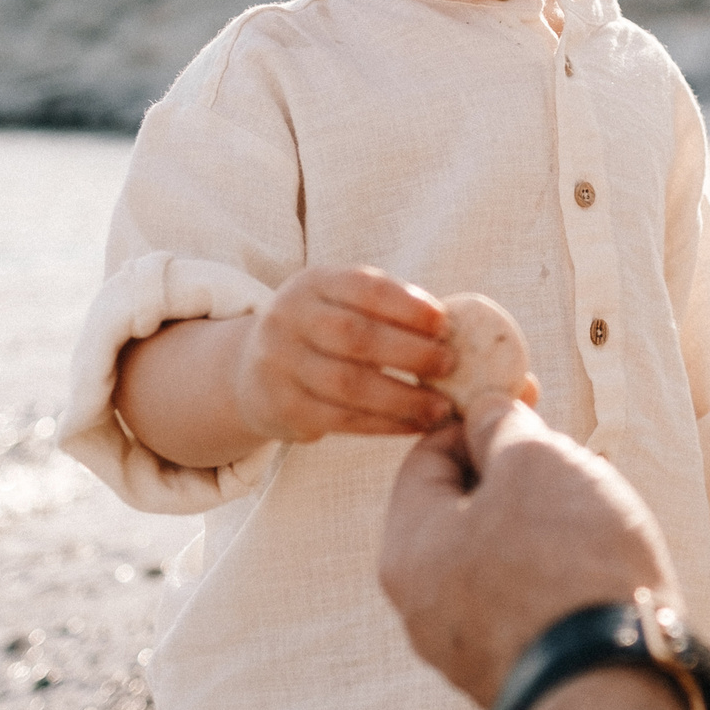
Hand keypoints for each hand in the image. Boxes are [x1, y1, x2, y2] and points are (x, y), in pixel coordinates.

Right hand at [236, 265, 456, 441]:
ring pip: (349, 384)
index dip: (408, 306)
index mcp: (312, 283)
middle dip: (410, 352)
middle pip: (356, 336)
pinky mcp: (283, 407)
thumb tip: (459, 330)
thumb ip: (386, 310)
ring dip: (403, 398)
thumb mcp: (340, 304)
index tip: (445, 323)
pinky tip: (415, 425)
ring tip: (442, 407)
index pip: (364, 288)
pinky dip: (385, 424)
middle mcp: (288, 319)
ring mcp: (280, 364)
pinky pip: (342, 419)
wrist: (251, 370)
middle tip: (450, 365)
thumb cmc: (322, 332)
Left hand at [380, 398, 678, 706]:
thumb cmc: (567, 563)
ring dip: (539, 525)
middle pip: (459, 511)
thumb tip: (485, 413)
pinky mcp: (511, 675)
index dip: (477, 420)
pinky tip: (598, 568)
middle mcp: (421, 605)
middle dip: (513, 476)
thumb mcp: (536, 464)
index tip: (526, 404)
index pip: (426, 458)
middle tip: (569, 457)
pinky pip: (522, 604)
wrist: (614, 692)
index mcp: (407, 547)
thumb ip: (502, 428)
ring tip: (594, 512)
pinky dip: (553, 575)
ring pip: (494, 558)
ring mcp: (464, 649)